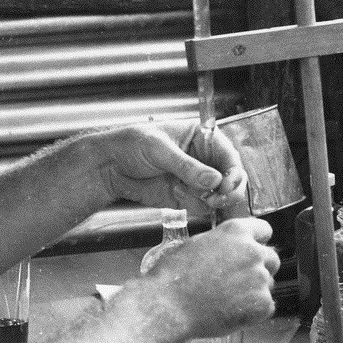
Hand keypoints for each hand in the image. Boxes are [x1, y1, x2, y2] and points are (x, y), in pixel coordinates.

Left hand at [88, 121, 247, 215]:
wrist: (110, 166)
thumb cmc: (132, 144)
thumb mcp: (160, 150)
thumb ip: (187, 166)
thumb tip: (214, 179)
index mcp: (201, 137)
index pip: (228, 154)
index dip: (233, 170)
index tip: (226, 183)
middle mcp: (203, 159)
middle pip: (230, 177)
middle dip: (228, 189)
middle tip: (217, 197)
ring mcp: (195, 179)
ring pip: (219, 194)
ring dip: (211, 199)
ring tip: (192, 194)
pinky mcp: (185, 195)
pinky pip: (201, 205)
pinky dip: (193, 204)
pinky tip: (176, 193)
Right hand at [138, 217, 278, 337]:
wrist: (169, 306)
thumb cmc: (174, 276)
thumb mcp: (196, 244)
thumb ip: (221, 243)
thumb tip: (231, 249)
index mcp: (236, 232)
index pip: (264, 229)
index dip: (256, 241)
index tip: (249, 250)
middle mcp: (253, 251)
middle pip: (271, 258)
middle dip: (259, 267)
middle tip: (236, 280)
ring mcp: (260, 278)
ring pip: (267, 283)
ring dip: (254, 290)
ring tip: (226, 298)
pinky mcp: (262, 304)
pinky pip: (265, 306)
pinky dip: (252, 311)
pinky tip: (230, 311)